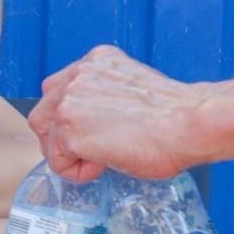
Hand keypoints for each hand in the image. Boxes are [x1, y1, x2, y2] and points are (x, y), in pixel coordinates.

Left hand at [32, 46, 204, 181]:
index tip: (94, 131)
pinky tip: (106, 165)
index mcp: (96, 61)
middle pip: (43, 112)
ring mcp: (70, 102)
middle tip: (85, 153)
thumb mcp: (134, 91)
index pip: (60, 89)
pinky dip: (79, 172)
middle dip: (58, 138)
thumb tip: (99, 124)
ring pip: (48, 138)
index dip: (71, 117)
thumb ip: (107, 98)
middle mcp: (78, 75)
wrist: (190, 123)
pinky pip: (59, 162)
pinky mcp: (71, 132)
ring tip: (102, 159)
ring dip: (69, 156)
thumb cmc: (176, 115)